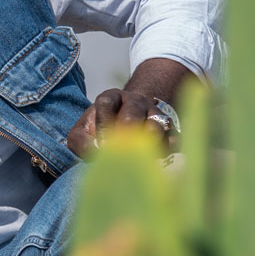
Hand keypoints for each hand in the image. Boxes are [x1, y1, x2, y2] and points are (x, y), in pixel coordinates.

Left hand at [65, 57, 192, 159]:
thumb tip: (97, 154)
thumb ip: (81, 142)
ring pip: (157, 124)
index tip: (102, 144)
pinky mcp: (170, 130)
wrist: (127, 126)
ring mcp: (154, 113)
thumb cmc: (99, 132)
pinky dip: (167, 149)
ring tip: (140, 155)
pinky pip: (173, 138)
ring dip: (148, 141)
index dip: (103, 122)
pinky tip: (157, 158)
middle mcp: (134, 102)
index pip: (106, 102)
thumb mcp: (82, 133)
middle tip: (120, 152)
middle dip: (126, 132)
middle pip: (132, 112)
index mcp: (110, 98)